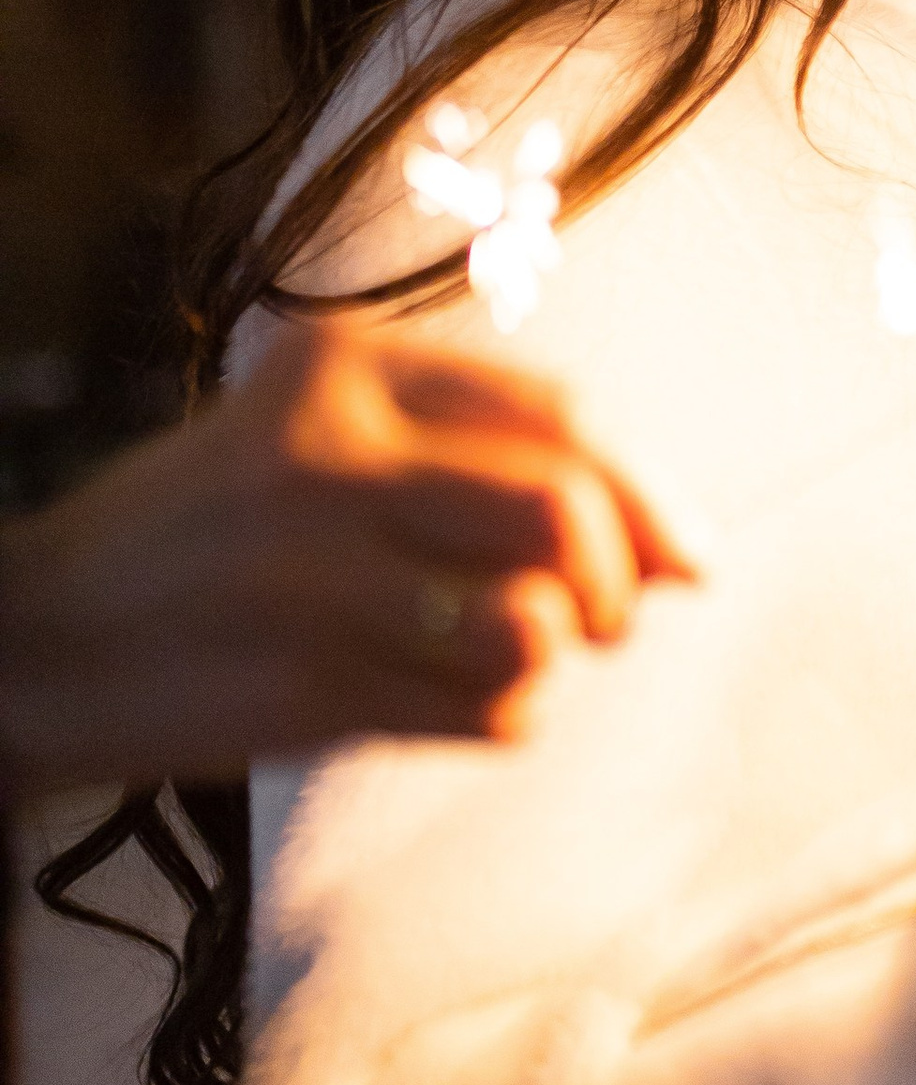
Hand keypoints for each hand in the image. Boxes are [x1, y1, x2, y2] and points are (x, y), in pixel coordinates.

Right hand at [0, 319, 696, 798]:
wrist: (35, 641)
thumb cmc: (209, 539)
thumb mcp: (321, 441)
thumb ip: (484, 458)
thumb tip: (683, 548)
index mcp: (340, 367)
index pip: (563, 419)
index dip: (644, 496)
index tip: (678, 554)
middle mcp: (330, 455)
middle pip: (565, 510)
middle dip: (612, 580)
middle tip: (598, 619)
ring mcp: (315, 575)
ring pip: (536, 623)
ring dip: (541, 659)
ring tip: (485, 656)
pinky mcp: (308, 685)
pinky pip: (487, 713)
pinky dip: (491, 718)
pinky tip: (423, 698)